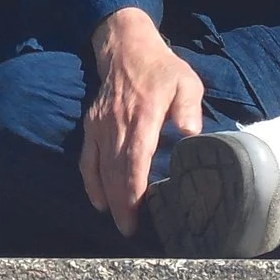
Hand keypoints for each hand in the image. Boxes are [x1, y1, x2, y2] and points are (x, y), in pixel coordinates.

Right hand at [83, 8, 203, 236]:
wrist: (126, 49)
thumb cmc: (163, 70)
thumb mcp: (186, 81)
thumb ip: (188, 107)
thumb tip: (191, 132)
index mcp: (143, 115)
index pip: (135, 158)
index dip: (134, 189)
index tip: (138, 212)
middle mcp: (117, 123)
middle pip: (115, 170)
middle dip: (121, 203)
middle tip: (129, 230)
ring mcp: (101, 126)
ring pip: (100, 168)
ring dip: (107, 197)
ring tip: (118, 222)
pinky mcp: (91, 126)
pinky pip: (88, 159)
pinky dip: (91, 182)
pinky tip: (99, 201)